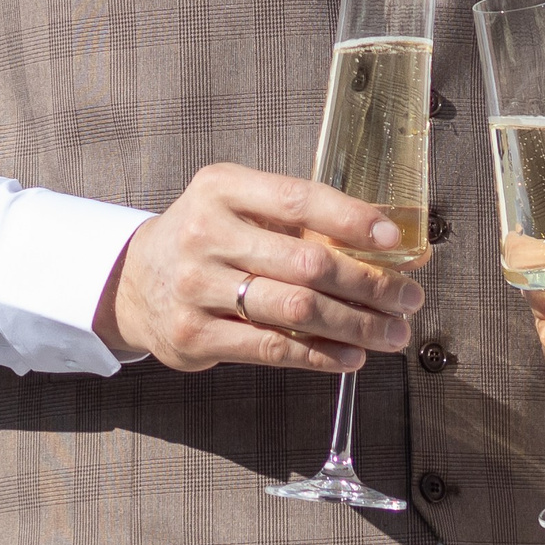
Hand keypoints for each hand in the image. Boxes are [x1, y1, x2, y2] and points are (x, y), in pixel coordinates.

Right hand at [94, 163, 424, 374]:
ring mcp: (198, 288)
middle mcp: (206, 234)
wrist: (136, 281)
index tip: (393, 240)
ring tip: (392, 332)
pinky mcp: (194, 336)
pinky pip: (271, 348)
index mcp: (222, 188)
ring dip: (355, 324)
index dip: (352, 220)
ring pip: (295, 310)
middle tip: (408, 298)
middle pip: (306, 262)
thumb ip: (301, 221)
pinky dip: (319, 355)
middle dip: (369, 284)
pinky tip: (351, 355)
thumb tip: (387, 243)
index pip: (299, 199)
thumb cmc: (209, 239)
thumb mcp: (241, 208)